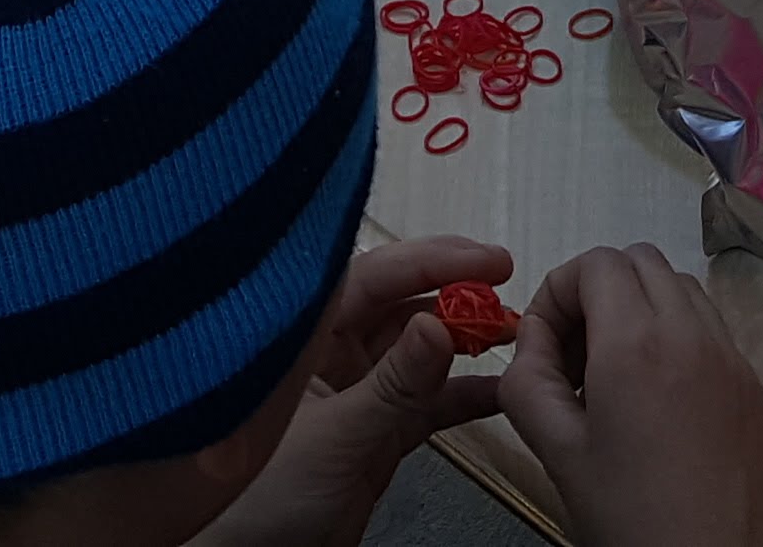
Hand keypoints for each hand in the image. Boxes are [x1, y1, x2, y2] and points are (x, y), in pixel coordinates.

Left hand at [186, 235, 518, 546]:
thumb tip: (437, 326)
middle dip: (453, 294)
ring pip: (416, 353)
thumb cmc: (253, 503)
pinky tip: (497, 389)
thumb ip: (393, 385)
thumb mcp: (336, 438)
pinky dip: (461, 396)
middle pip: (398, 307)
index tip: (486, 260)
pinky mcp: (370, 436)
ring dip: (463, 341)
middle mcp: (324, 359)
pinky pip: (423, 404)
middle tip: (503, 286)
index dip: (432, 259)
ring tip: (510, 331)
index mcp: (299, 341)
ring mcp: (350, 397)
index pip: (372, 276)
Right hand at [496, 245, 762, 546]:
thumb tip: (532, 339)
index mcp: (637, 345)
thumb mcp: (554, 450)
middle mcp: (694, 338)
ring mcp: (735, 362)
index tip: (546, 341)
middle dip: (598, 292)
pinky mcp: (756, 391)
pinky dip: (679, 341)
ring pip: (682, 290)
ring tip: (616, 377)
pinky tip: (658, 404)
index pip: (596, 263)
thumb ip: (526, 378)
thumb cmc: (632, 523)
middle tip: (576, 354)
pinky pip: (714, 334)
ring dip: (641, 310)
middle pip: (641, 261)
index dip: (558, 291)